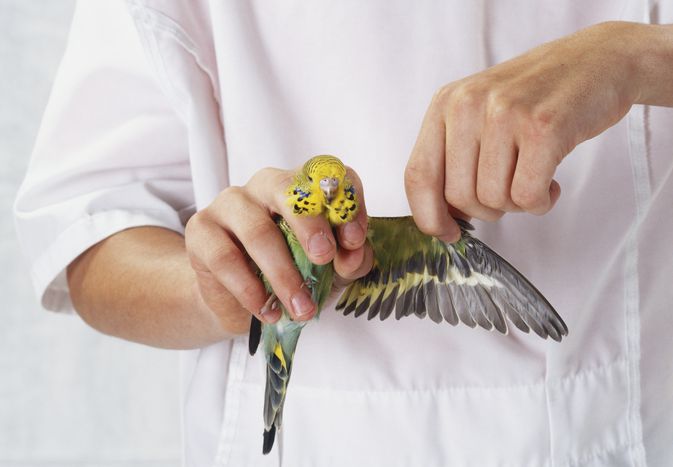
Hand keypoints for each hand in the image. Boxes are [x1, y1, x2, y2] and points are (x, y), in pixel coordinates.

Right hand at [184, 166, 371, 328]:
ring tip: (301, 308)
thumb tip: (354, 255)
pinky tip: (265, 309)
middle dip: (310, 225)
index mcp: (304, 187)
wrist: (241, 302)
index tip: (354, 241)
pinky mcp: (201, 230)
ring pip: (257, 230)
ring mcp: (231, 204)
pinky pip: (225, 257)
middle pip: (288, 189)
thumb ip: (350, 260)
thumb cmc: (291, 275)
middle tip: (324, 258)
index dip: (346, 205)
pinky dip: (250, 289)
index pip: (330, 178)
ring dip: (283, 274)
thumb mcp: (331, 271)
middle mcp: (267, 185)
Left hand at [405, 21, 671, 241]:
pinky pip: (527, 196)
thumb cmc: (536, 97)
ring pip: (493, 200)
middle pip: (458, 197)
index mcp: (445, 103)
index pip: (418, 175)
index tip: (448, 234)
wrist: (598, 60)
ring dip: (517, 204)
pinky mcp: (543, 128)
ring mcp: (504, 114)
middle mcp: (468, 104)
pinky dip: (540, 203)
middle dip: (487, 209)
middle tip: (511, 190)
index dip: (429, 216)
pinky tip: (552, 183)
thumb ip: (454, 157)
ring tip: (534, 177)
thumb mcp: (480, 113)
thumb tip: (441, 218)